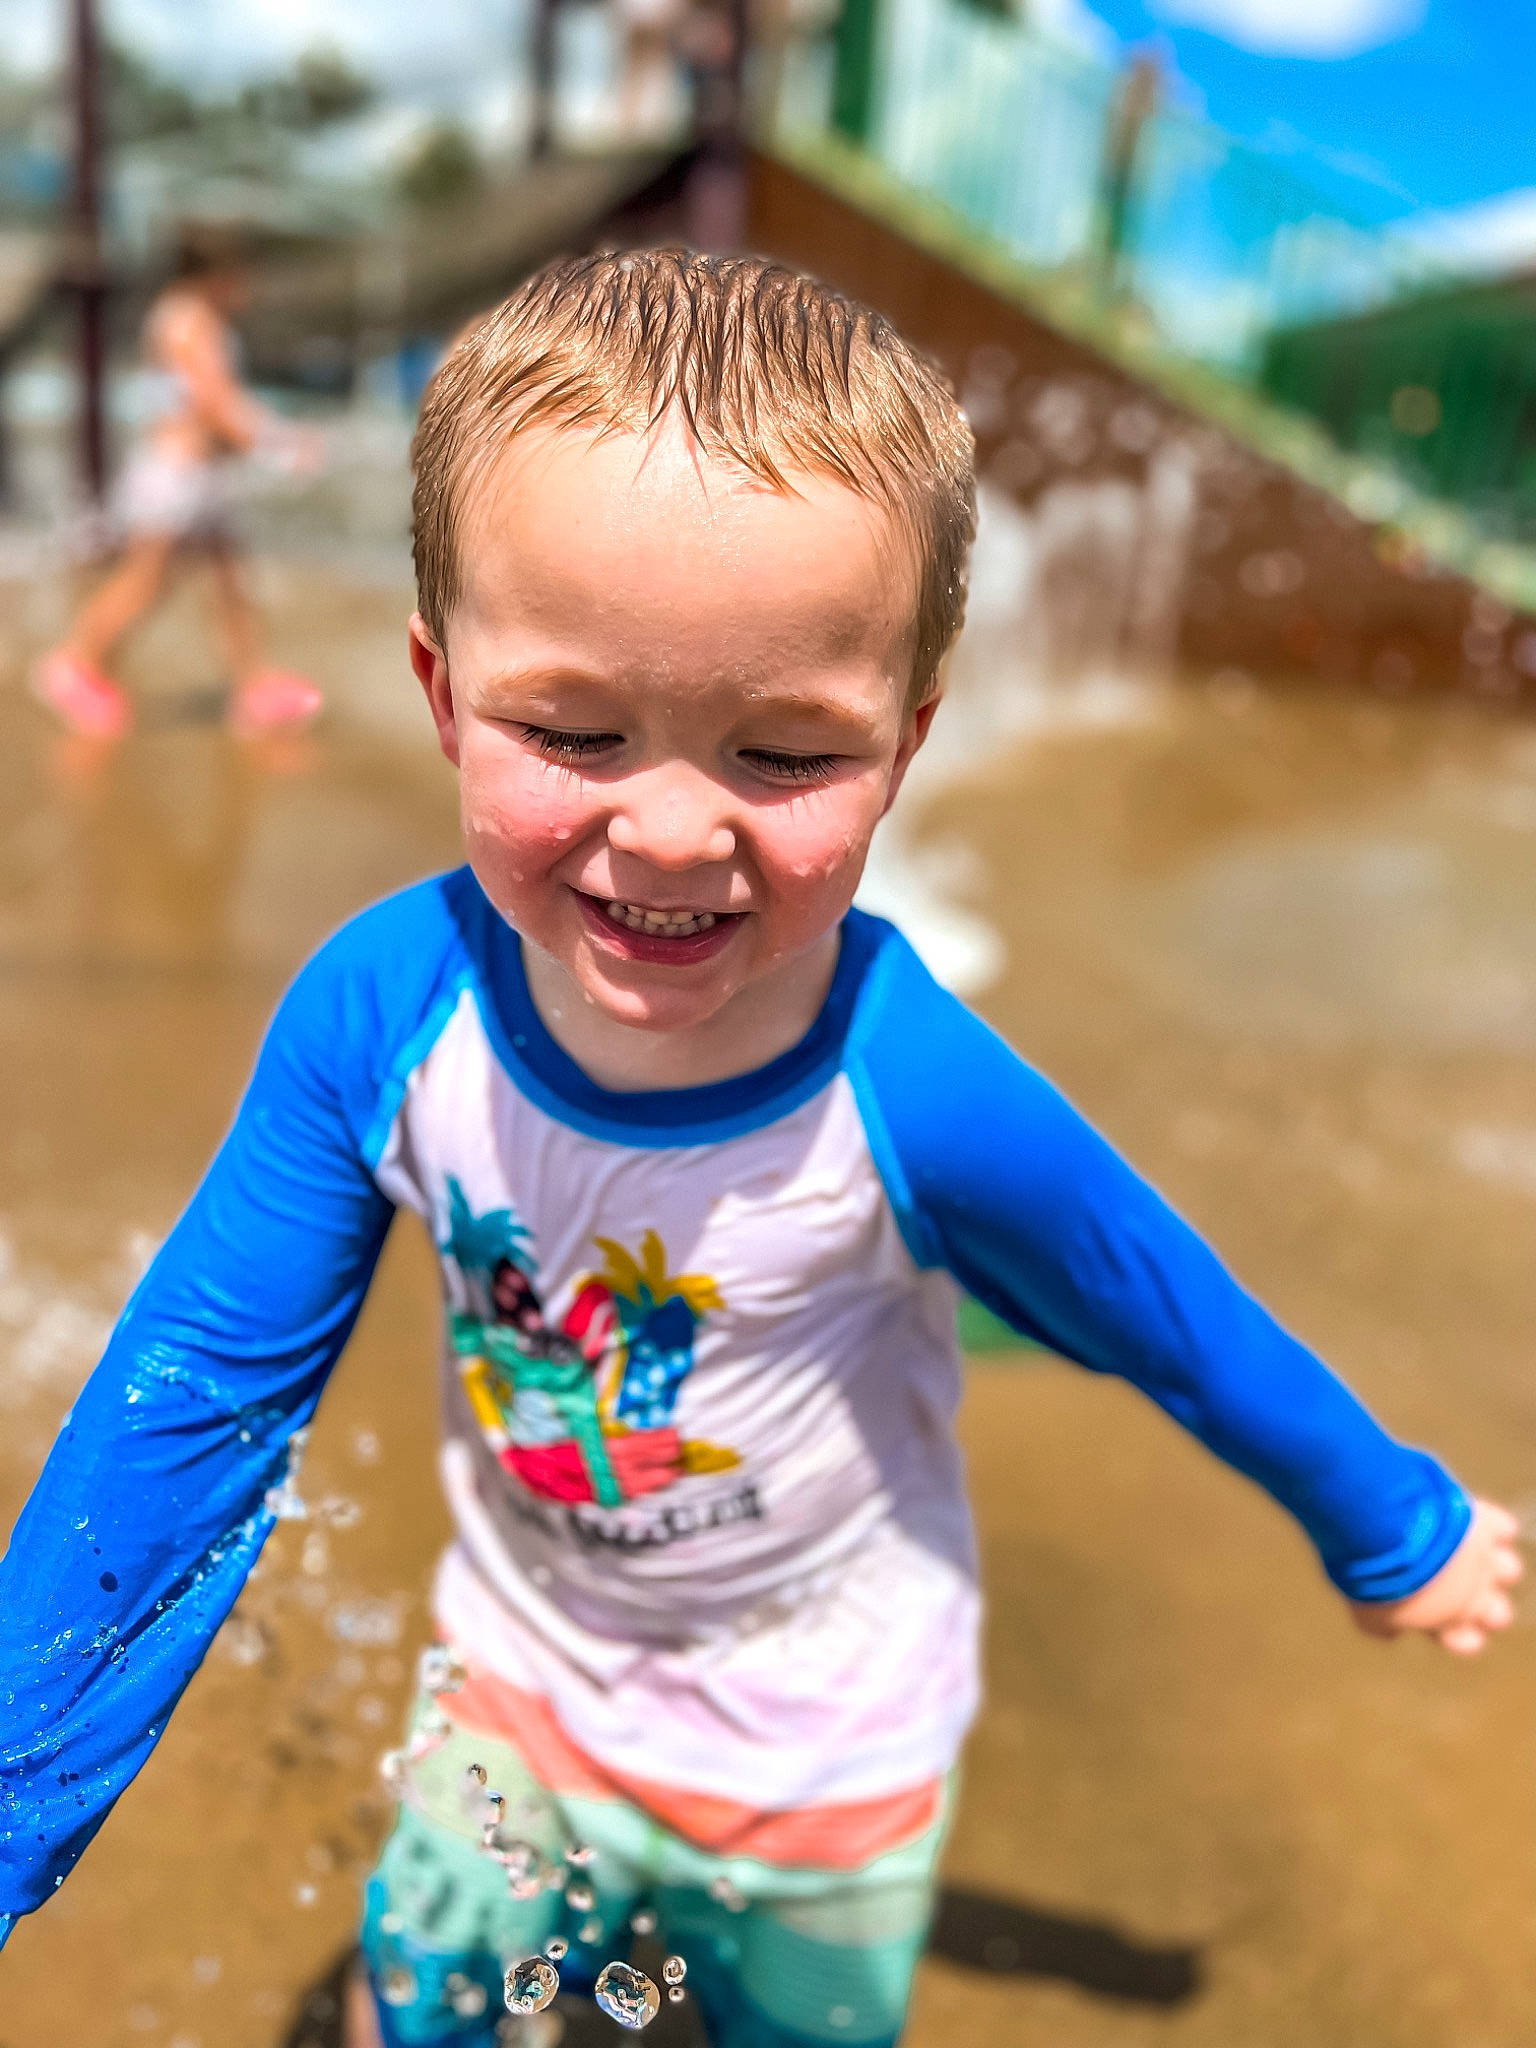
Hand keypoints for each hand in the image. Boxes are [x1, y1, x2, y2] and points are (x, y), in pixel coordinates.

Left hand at [1350, 1498, 1521, 1653]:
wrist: (1391, 1533)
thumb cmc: (1377, 1579)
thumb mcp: (1370, 1614)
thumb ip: (1384, 1627)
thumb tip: (1390, 1632)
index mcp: (1449, 1622)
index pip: (1468, 1642)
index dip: (1456, 1633)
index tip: (1437, 1619)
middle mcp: (1477, 1598)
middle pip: (1498, 1614)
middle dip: (1482, 1604)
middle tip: (1453, 1585)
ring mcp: (1485, 1561)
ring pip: (1508, 1571)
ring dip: (1492, 1564)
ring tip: (1466, 1552)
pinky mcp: (1486, 1525)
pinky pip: (1504, 1529)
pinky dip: (1492, 1526)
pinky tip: (1468, 1521)